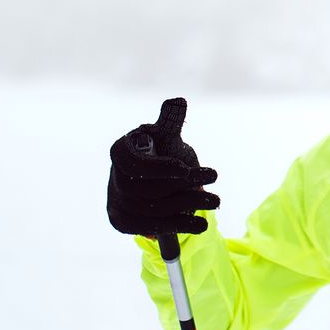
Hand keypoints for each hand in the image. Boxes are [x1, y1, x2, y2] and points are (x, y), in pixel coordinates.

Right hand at [107, 98, 219, 235]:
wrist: (155, 179)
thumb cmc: (161, 151)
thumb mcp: (166, 135)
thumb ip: (170, 121)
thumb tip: (178, 102)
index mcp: (121, 150)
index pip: (134, 162)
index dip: (159, 168)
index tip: (185, 169)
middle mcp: (114, 177)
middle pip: (146, 189)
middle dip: (183, 188)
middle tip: (214, 182)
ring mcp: (116, 201)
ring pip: (153, 210)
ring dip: (187, 207)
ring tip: (215, 202)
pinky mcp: (123, 221)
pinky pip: (150, 227)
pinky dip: (177, 226)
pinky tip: (200, 224)